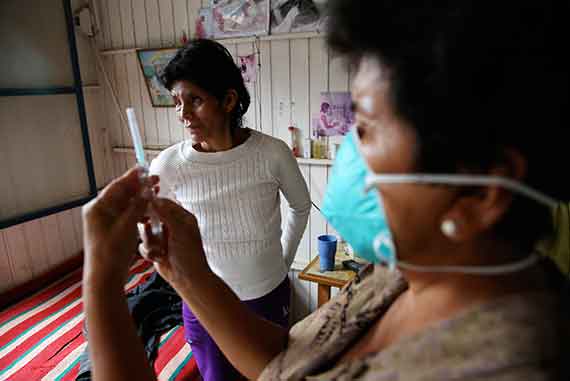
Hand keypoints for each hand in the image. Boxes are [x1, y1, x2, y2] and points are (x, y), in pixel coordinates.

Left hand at [82, 167, 158, 287]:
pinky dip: (137, 211)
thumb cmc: (111, 253)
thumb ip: (137, 206)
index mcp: (97, 208)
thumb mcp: (127, 226)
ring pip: (125, 204)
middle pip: (121, 194)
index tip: (145, 169)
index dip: (132, 177)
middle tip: (155, 181)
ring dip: (140, 199)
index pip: (117, 186)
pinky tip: (148, 212)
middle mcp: (99, 212)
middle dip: (138, 187)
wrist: (105, 278)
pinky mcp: (111, 230)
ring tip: (155, 194)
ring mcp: (104, 221)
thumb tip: (146, 190)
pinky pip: (125, 215)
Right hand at [138, 198, 210, 288]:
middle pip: (152, 217)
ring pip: (146, 232)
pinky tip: (159, 257)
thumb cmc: (189, 254)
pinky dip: (150, 252)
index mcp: (183, 217)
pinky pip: (144, 245)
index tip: (142, 206)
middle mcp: (172, 225)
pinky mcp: (156, 249)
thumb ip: (165, 214)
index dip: (153, 204)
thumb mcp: (179, 230)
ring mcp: (163, 237)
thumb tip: (153, 200)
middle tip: (146, 228)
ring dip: (151, 241)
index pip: (165, 204)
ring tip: (160, 250)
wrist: (187, 278)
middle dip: (149, 226)